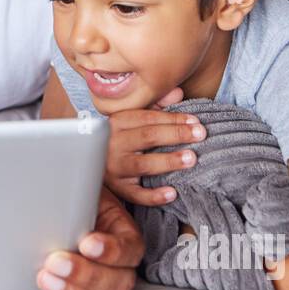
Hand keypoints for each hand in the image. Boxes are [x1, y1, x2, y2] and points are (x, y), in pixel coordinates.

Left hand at [36, 188, 143, 289]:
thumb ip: (76, 194)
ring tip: (46, 281)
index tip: (86, 243)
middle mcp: (121, 268)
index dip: (110, 251)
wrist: (54, 217)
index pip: (129, 250)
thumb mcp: (77, 192)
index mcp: (125, 237)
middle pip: (118, 283)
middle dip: (86, 275)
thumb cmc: (68, 202)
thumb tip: (59, 175)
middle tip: (55, 261)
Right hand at [103, 88, 205, 204]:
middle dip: (176, 134)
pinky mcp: (117, 188)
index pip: (148, 118)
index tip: (195, 121)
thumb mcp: (132, 119)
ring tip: (190, 158)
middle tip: (200, 134)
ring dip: (168, 161)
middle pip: (147, 136)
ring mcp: (114, 167)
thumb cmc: (118, 138)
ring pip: (142, 164)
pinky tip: (172, 193)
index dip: (173, 118)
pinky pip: (135, 194)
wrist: (88, 161)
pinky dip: (153, 195)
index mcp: (117, 123)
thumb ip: (155, 105)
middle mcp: (113, 144)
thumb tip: (177, 93)